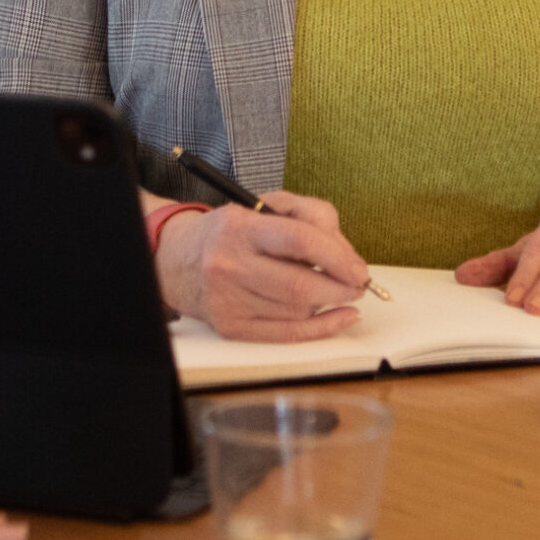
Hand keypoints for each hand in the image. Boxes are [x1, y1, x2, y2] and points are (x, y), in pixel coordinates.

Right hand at [156, 189, 368, 341]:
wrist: (180, 260)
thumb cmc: (233, 231)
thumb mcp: (268, 204)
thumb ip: (313, 215)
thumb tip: (347, 256)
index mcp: (239, 227)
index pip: (298, 241)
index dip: (337, 257)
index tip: (359, 269)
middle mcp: (229, 265)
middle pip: (299, 284)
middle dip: (340, 287)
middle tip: (359, 284)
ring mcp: (227, 300)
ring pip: (296, 311)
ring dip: (329, 303)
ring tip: (340, 291)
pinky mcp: (230, 326)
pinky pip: (285, 334)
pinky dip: (321, 329)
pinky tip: (340, 317)